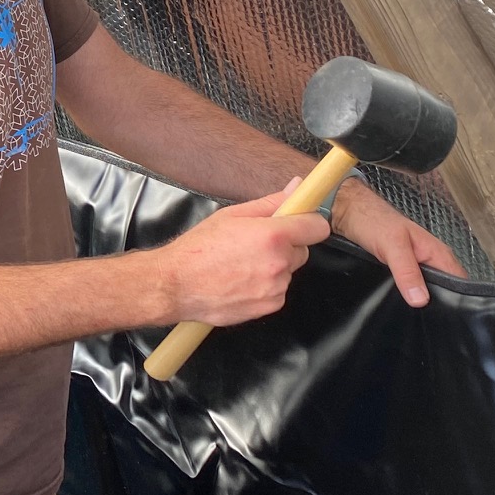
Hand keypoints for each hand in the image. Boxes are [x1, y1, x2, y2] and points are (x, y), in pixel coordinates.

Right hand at [161, 179, 331, 325]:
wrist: (177, 285)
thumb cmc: (198, 250)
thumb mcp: (232, 216)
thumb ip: (271, 203)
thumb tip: (296, 188)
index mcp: (273, 235)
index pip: (318, 227)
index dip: (309, 223)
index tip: (301, 222)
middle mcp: (279, 262)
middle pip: (302, 250)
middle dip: (286, 246)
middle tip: (255, 244)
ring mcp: (276, 287)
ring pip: (288, 271)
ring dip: (273, 267)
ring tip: (241, 265)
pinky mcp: (270, 306)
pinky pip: (278, 291)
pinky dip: (265, 286)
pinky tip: (241, 281)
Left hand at [331, 183, 466, 306]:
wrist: (350, 214)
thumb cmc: (374, 222)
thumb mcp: (393, 246)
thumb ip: (407, 271)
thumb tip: (420, 299)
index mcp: (437, 253)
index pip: (459, 281)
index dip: (458, 299)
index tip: (447, 317)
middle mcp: (430, 260)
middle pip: (445, 289)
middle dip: (439, 306)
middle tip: (428, 322)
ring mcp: (416, 267)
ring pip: (427, 290)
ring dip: (421, 302)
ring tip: (414, 319)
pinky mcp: (401, 272)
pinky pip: (411, 288)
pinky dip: (407, 298)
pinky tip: (400, 307)